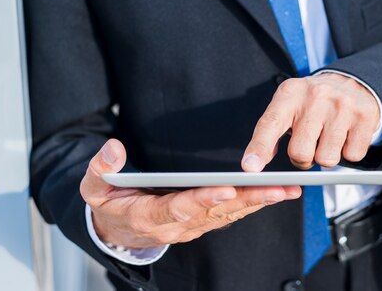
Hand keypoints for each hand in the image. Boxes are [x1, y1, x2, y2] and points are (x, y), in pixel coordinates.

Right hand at [80, 139, 301, 247]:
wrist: (115, 232)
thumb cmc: (108, 205)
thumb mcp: (94, 188)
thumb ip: (101, 168)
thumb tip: (113, 149)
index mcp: (150, 216)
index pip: (180, 207)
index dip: (203, 199)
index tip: (226, 189)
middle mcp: (176, 225)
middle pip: (216, 212)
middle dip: (248, 200)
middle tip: (278, 189)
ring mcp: (191, 226)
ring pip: (229, 215)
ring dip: (258, 203)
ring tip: (287, 190)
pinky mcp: (201, 223)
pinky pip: (230, 215)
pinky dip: (253, 205)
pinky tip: (274, 194)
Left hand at [242, 73, 380, 171]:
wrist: (352, 82)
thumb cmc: (313, 102)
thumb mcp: (288, 105)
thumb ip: (269, 132)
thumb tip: (254, 164)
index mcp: (290, 93)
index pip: (270, 124)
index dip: (259, 148)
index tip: (250, 168)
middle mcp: (316, 96)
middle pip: (300, 153)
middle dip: (302, 159)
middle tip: (309, 144)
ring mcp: (342, 106)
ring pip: (326, 159)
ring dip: (325, 157)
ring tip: (327, 138)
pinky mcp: (365, 117)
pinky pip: (352, 156)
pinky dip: (347, 152)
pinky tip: (345, 135)